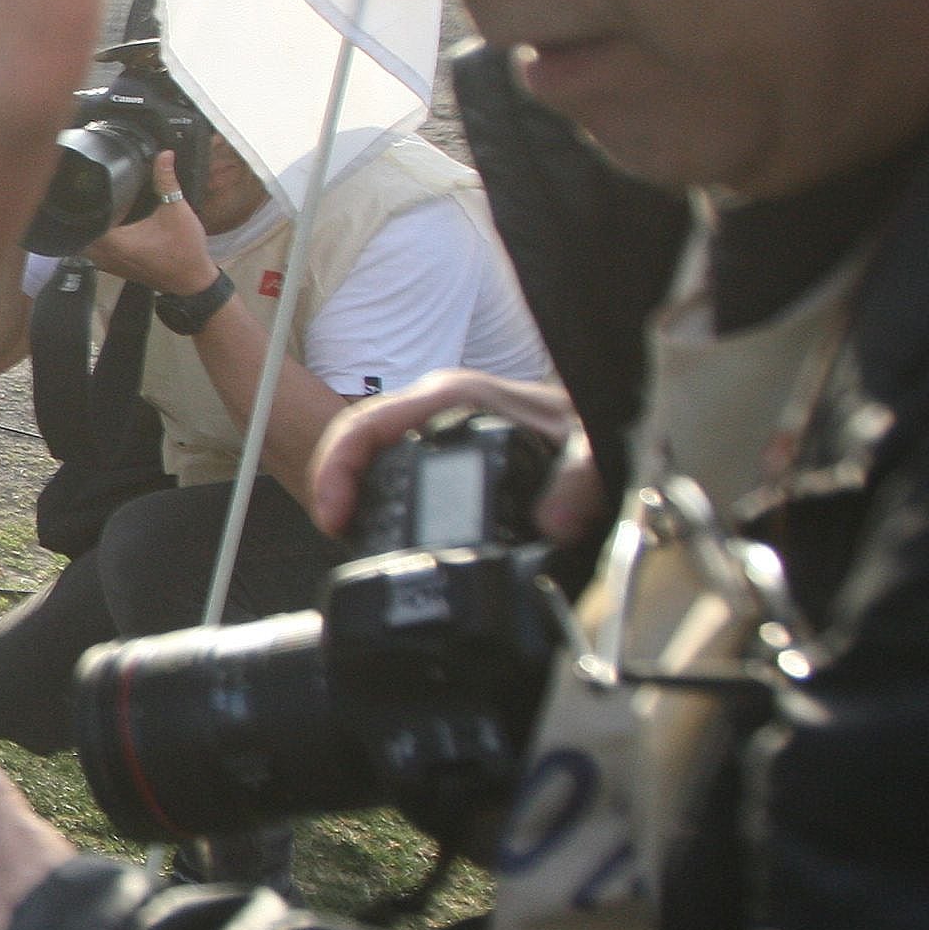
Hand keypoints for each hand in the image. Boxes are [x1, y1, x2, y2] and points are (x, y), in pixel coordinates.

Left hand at [78, 150, 218, 295]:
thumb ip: (166, 182)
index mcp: (116, 242)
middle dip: (78, 216)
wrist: (193, 281)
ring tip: (88, 208)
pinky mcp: (114, 269)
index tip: (79, 190)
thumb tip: (163, 155)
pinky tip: (101, 226)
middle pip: (77, 235)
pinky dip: (93, 240)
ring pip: (83, 246)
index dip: (78, 207)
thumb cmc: (185, 249)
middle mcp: (107, 256)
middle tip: (81, 195)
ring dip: (85, 229)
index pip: (83, 224)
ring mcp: (109, 265)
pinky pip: (94, 253)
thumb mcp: (177, 211)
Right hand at [308, 368, 603, 542]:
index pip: (370, 421)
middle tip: (335, 531)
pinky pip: (386, 457)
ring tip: (346, 532)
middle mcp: (434, 404)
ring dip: (347, 486)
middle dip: (333, 481)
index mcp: (454, 397)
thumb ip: (577, 482)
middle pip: (356, 434)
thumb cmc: (584, 422)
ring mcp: (432, 421)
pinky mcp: (437, 440)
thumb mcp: (588, 450)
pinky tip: (373, 521)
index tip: (336, 516)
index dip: (338, 466)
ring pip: (366, 447)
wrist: (595, 416)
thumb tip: (554, 526)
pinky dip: (369, 489)